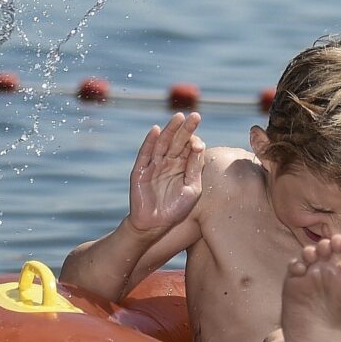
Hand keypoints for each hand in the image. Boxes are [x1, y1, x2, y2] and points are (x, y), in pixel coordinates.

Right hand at [126, 112, 203, 234]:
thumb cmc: (176, 209)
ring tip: (178, 117)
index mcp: (182, 166)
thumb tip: (199, 146)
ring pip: (163, 143)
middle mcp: (169, 162)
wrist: (154, 225)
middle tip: (195, 116)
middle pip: (178, 141)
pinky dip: (150, 141)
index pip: (189, 147)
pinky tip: (156, 130)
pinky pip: (146, 153)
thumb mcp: (192, 190)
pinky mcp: (141, 170)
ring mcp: (154, 165)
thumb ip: (195, 169)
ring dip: (170, 130)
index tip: (199, 143)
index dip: (194, 141)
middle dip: (186, 129)